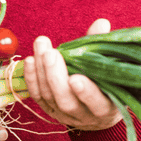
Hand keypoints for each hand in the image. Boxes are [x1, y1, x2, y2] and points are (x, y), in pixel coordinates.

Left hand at [0, 18, 121, 131]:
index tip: (76, 78)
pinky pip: (37, 96)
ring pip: (49, 96)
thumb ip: (103, 47)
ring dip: (42, 71)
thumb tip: (101, 23)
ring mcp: (64, 115)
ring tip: (41, 46)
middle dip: (55, 77)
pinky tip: (30, 60)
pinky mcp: (49, 111)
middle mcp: (84, 116)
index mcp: (106, 108)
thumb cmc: (107, 85)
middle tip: (51, 53)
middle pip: (66, 101)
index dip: (86, 93)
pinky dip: (31, 78)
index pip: (96, 104)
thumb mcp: (110, 69)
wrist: (97, 111)